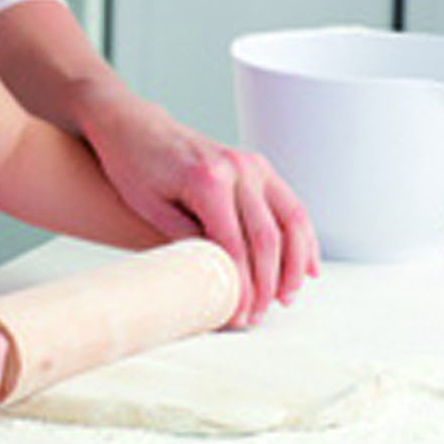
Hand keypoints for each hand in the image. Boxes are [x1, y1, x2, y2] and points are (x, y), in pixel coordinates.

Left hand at [78, 87, 317, 325]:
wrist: (136, 128)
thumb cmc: (136, 167)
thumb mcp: (152, 209)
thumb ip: (189, 241)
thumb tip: (219, 281)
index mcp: (209, 180)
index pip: (235, 246)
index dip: (241, 287)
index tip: (239, 315)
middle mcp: (238, 168)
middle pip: (267, 238)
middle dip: (267, 284)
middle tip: (257, 315)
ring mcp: (253, 165)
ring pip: (291, 220)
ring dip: (294, 264)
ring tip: (285, 297)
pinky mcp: (258, 167)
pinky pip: (291, 205)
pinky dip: (303, 238)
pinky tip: (307, 266)